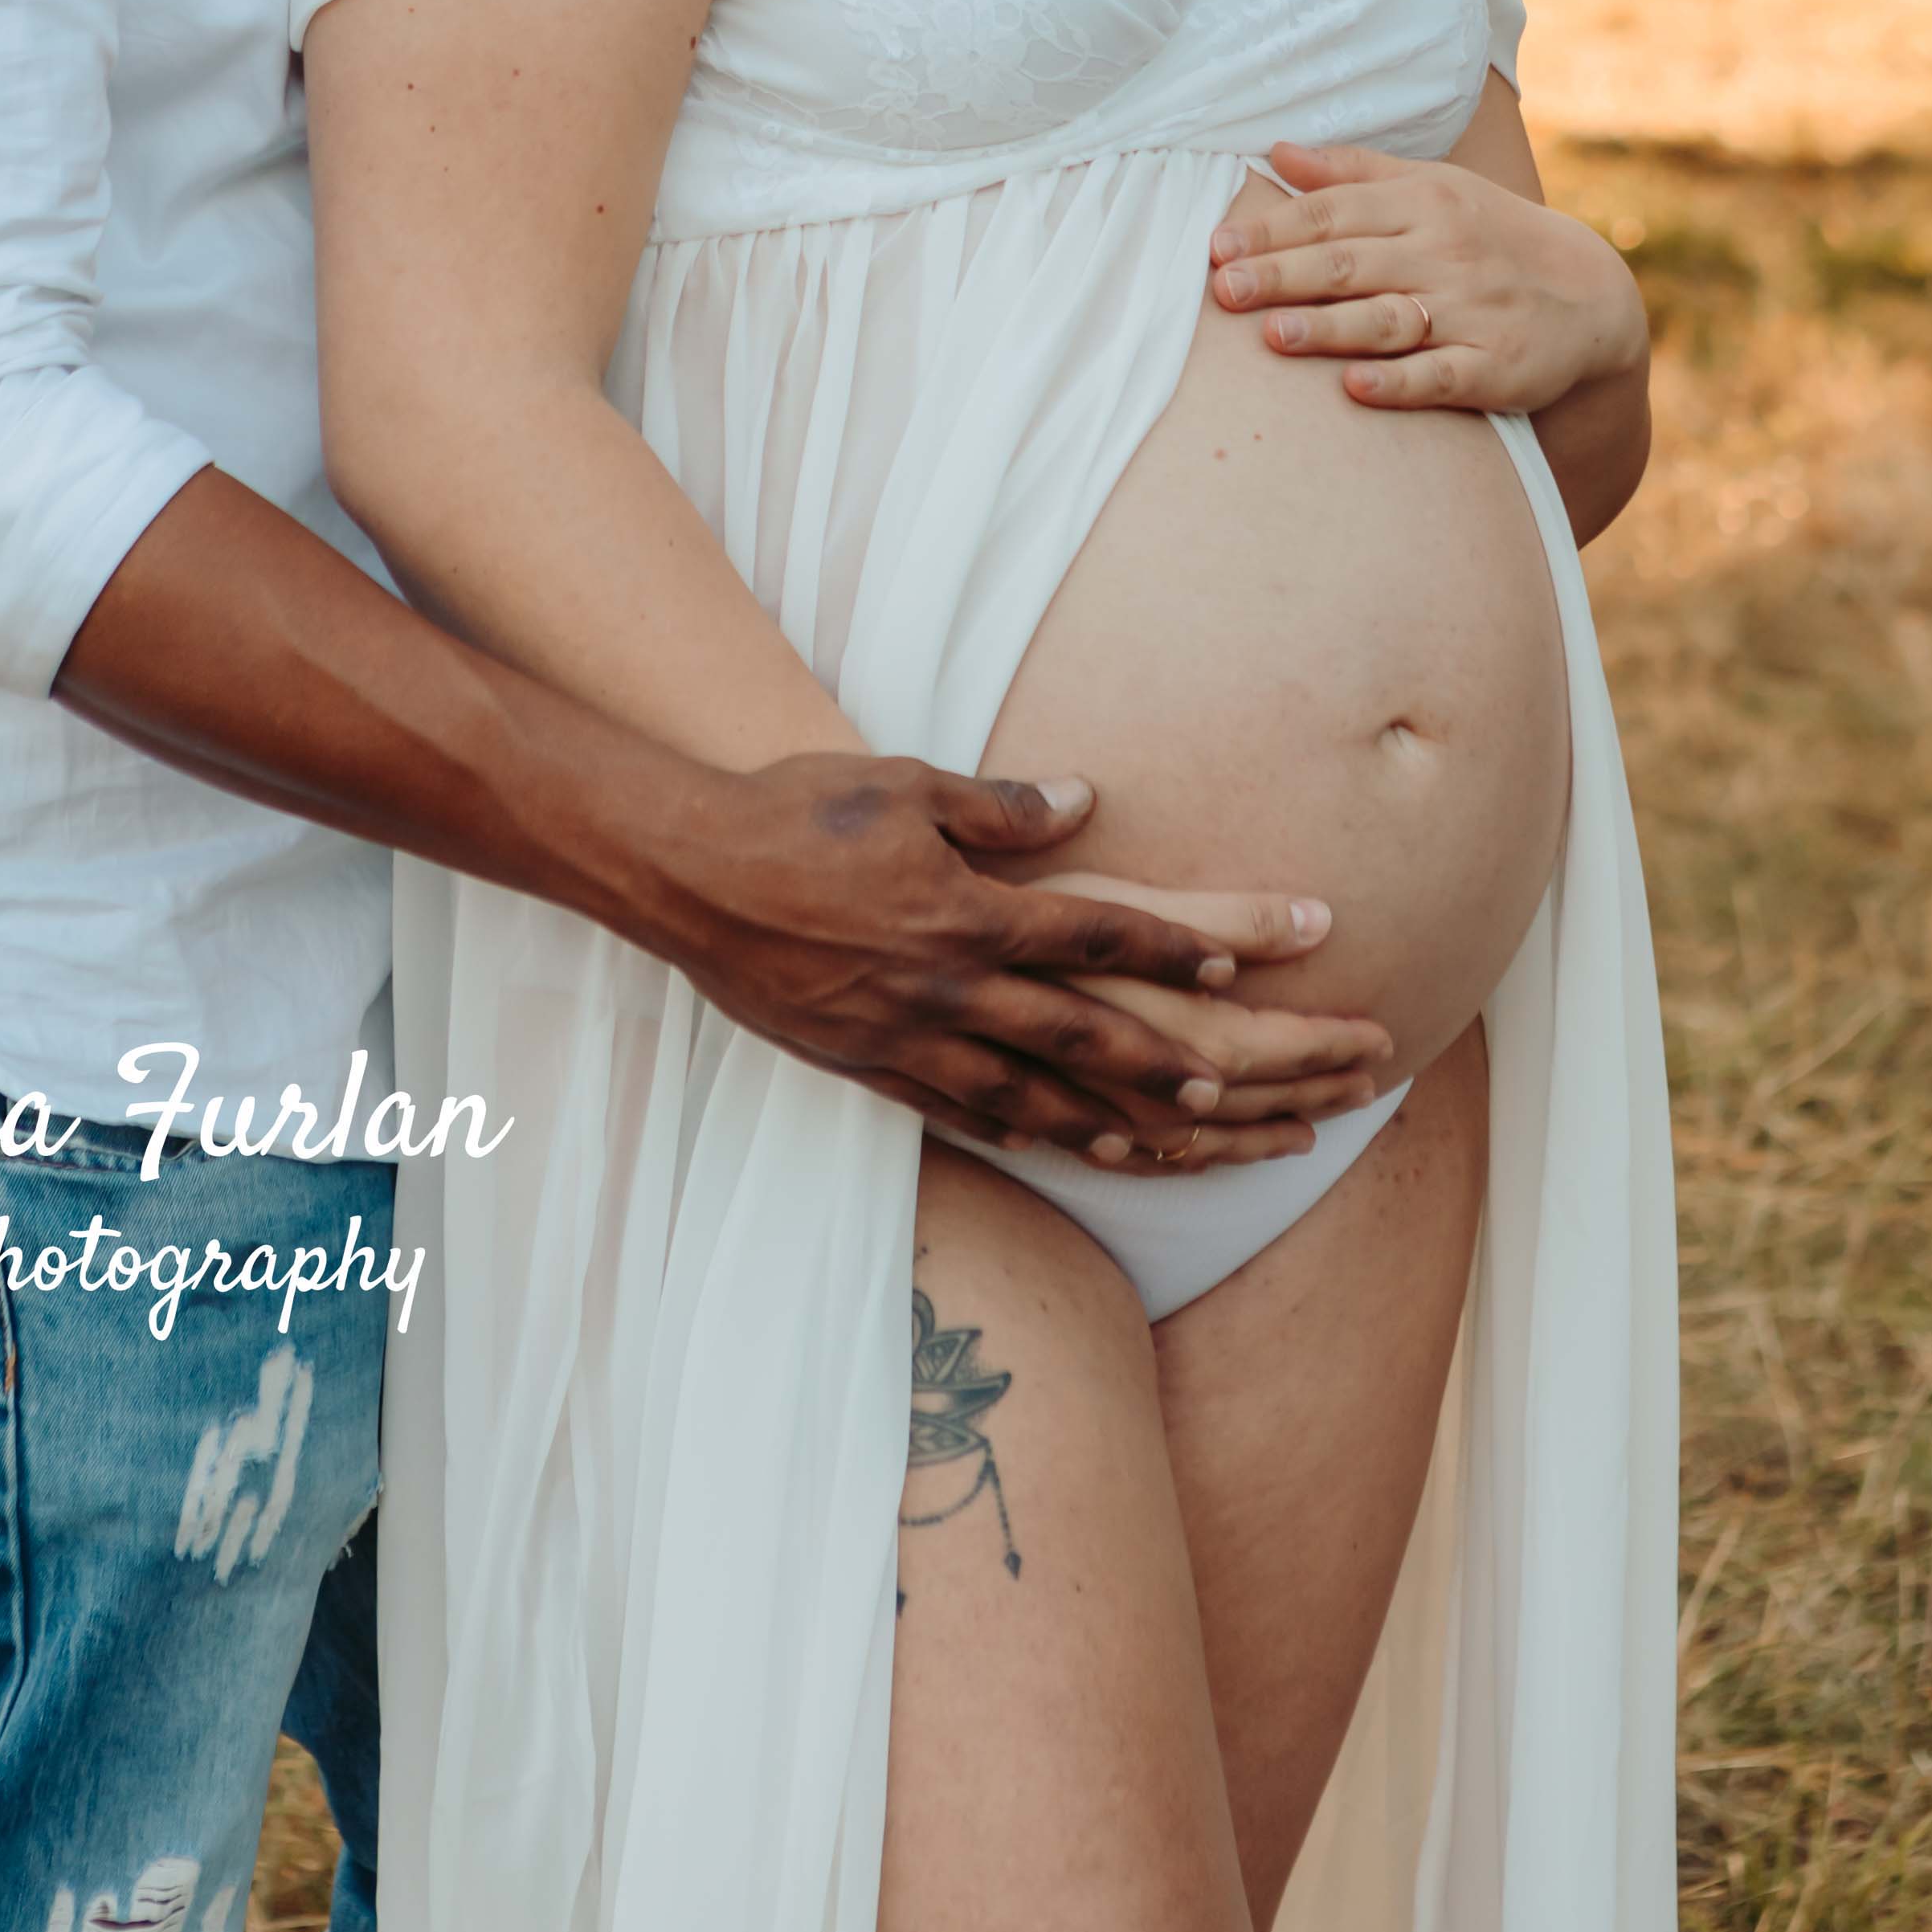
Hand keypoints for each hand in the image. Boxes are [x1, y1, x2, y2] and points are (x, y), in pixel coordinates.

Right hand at [653, 754, 1390, 1162]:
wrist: (687, 873)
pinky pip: (963, 1110)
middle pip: (1085, 1032)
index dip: (1174, 945)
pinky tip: (1069, 1147)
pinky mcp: (870, 1066)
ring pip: (1033, 1093)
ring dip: (1116, 1118)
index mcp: (965, 908)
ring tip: (1186, 1141)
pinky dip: (1026, 1133)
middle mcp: (948, 984)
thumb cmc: (795, 811)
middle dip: (1175, 1059)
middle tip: (1244, 1081)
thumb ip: (1000, 805)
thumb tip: (1086, 802)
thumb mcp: (902, 783)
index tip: (1243, 957)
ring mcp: (908, 1035)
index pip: (1095, 931)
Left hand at [1209, 137, 1644, 418]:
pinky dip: (1399, 383)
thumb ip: (1354, 172)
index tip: (1218, 247)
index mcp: (1424, 203)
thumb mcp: (1433, 187)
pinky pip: (1441, 376)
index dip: (1274, 230)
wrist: (1590, 295)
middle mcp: (1443, 254)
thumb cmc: (1489, 236)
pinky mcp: (1494, 368)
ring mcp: (1470, 312)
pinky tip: (1355, 388)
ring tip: (1272, 334)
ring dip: (1329, 327)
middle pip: (1350, 263)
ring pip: (1387, 319)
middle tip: (1224, 290)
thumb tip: (1276, 152)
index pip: (1334, 213)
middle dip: (1284, 275)